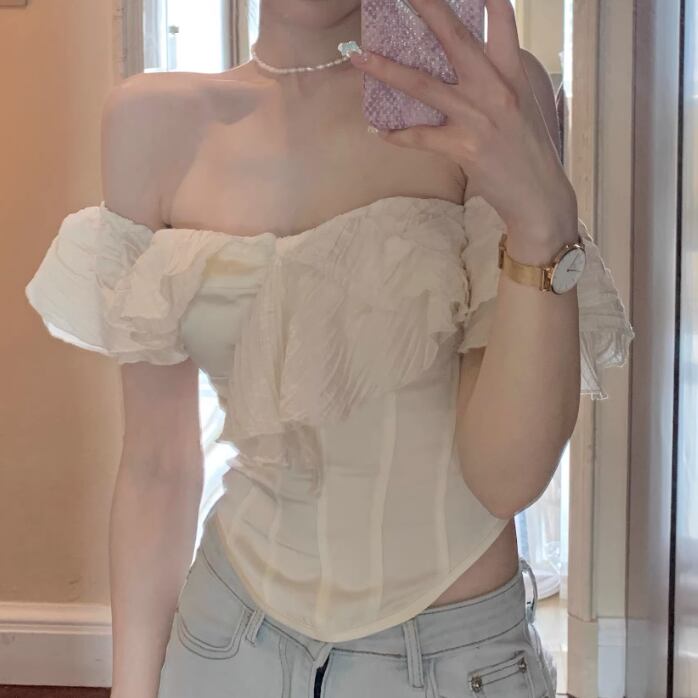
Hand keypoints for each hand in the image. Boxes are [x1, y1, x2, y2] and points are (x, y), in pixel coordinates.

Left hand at [349, 0, 576, 243]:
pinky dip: (397, 135)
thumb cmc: (527, 151)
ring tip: (358, 56)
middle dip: (427, 9)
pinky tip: (377, 131)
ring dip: (386, 70)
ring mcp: (479, 118)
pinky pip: (420, 137)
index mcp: (511, 74)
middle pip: (456, 39)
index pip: (502, 19)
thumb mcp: (520, 105)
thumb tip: (467, 65)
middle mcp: (496, 89)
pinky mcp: (464, 148)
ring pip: (423, 86)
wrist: (538, 195)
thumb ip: (496, 80)